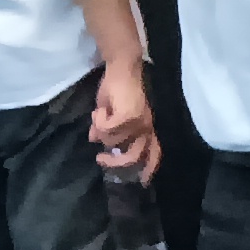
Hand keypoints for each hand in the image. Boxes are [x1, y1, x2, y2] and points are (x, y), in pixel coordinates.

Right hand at [88, 62, 157, 178]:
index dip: (149, 168)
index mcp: (147, 127)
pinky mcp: (129, 115)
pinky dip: (99, 121)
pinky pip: (108, 130)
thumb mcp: (109, 113)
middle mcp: (147, 126)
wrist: (122, 67)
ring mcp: (139, 122)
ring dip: (101, 131)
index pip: (154, 152)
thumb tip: (95, 140)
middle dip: (115, 162)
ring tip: (98, 115)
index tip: (142, 181)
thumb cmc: (117, 88)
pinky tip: (99, 111)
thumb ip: (105, 128)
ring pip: (114, 141)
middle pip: (134, 156)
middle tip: (100, 159)